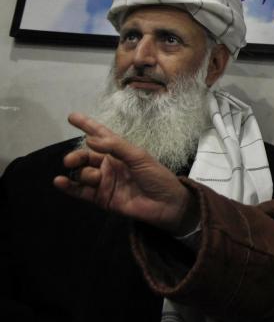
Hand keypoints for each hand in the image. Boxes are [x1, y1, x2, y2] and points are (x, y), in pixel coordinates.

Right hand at [53, 112, 196, 233]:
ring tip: (93, 177)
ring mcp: (104, 182)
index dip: (87, 125)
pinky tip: (60, 181)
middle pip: (86, 156)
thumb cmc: (157, 176)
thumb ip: (115, 147)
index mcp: (120, 152)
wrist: (166, 204)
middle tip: (71, 160)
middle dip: (77, 156)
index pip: (100, 136)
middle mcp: (109, 165)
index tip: (71, 117)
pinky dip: (68, 186)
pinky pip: (80, 191)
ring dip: (82, 173)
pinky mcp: (101, 198)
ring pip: (83, 173)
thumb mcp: (139, 156)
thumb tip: (89, 139)